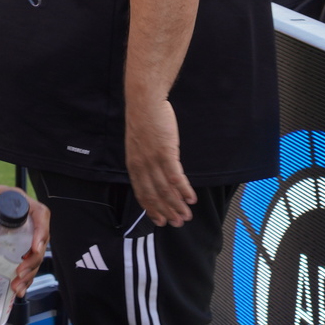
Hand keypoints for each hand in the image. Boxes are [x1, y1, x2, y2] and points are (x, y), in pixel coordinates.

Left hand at [0, 170, 49, 296]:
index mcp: (16, 201)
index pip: (40, 214)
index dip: (42, 232)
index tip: (34, 249)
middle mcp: (22, 213)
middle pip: (39, 237)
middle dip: (34, 260)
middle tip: (20, 275)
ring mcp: (18, 225)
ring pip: (33, 249)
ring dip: (30, 269)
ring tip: (18, 286)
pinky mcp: (11, 235)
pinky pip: (23, 252)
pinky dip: (22, 268)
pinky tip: (15, 284)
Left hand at [125, 95, 197, 227]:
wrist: (145, 101)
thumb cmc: (144, 119)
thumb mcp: (138, 144)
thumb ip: (144, 161)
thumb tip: (153, 174)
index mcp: (133, 165)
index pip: (141, 193)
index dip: (152, 209)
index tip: (160, 221)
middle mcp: (141, 166)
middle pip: (155, 195)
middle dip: (167, 212)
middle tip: (178, 223)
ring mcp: (153, 160)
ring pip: (166, 190)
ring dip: (177, 205)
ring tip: (187, 215)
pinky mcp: (166, 152)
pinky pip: (175, 177)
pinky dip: (184, 190)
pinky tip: (191, 198)